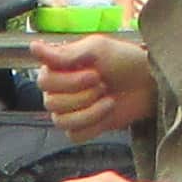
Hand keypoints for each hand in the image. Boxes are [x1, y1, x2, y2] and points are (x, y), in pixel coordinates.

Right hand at [33, 33, 154, 135]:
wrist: (148, 83)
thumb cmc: (124, 60)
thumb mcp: (96, 49)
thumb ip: (63, 53)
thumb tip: (33, 47)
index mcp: (58, 68)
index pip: (43, 82)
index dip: (68, 81)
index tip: (94, 72)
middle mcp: (59, 90)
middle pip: (51, 103)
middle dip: (82, 95)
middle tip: (103, 84)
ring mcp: (69, 111)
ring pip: (61, 121)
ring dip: (89, 110)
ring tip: (107, 98)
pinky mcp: (81, 128)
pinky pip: (74, 135)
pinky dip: (93, 124)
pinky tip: (107, 110)